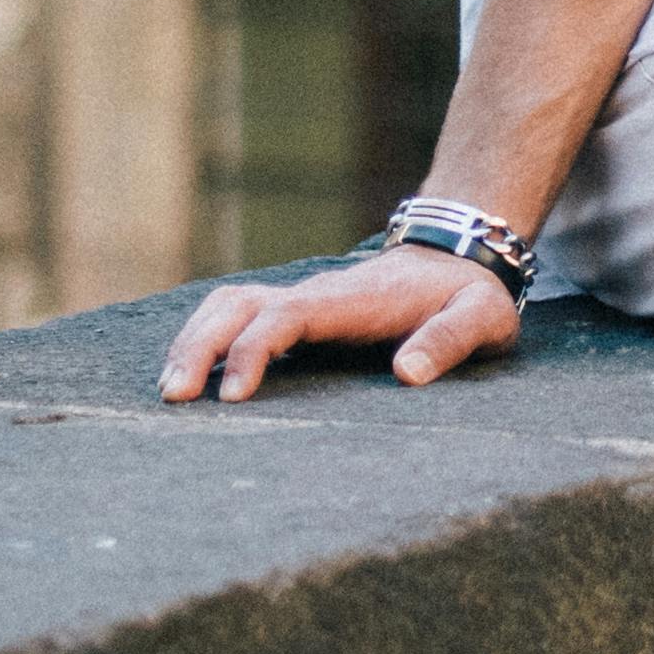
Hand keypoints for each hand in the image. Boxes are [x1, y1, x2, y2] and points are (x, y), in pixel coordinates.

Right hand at [159, 247, 520, 401]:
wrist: (460, 255)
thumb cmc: (469, 296)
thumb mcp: (481, 317)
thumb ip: (450, 341)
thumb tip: (407, 375)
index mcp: (355, 299)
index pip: (289, 315)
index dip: (255, 350)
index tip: (234, 396)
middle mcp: (318, 294)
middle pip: (239, 303)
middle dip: (201, 344)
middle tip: (175, 398)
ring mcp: (303, 300)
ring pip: (230, 304)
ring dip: (195, 340)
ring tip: (172, 392)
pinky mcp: (298, 313)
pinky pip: (239, 315)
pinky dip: (206, 337)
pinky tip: (190, 374)